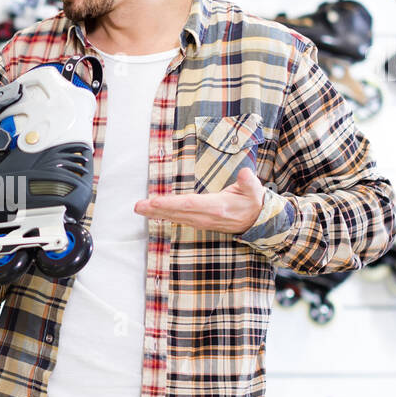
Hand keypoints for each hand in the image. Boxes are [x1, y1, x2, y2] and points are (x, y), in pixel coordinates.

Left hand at [134, 167, 266, 234]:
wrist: (257, 222)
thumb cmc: (253, 202)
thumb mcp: (254, 190)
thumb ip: (249, 182)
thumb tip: (245, 173)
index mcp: (217, 207)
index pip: (190, 204)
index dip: (171, 203)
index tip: (155, 201)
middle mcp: (206, 217)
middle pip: (177, 212)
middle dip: (156, 209)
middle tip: (138, 206)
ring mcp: (202, 222)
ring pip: (175, 217)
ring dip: (156, 213)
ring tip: (140, 208)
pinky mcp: (199, 223)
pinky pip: (179, 219)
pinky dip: (165, 216)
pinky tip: (154, 212)